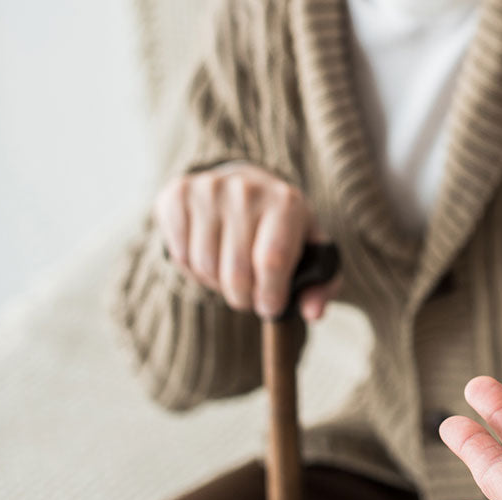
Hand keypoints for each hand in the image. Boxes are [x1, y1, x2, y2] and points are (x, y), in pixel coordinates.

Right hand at [153, 162, 338, 319]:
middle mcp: (247, 190)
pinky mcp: (179, 193)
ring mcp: (210, 189)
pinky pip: (179, 254)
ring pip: (204, 265)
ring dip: (217, 283)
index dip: (269, 295)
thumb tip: (312, 312)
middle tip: (249, 296)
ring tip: (231, 273)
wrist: (248, 186)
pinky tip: (208, 256)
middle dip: (243, 297)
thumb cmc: (283, 229)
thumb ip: (322, 285)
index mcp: (287, 203)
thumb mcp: (313, 252)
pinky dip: (192, 269)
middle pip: (236, 271)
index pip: (272, 261)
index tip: (269, 307)